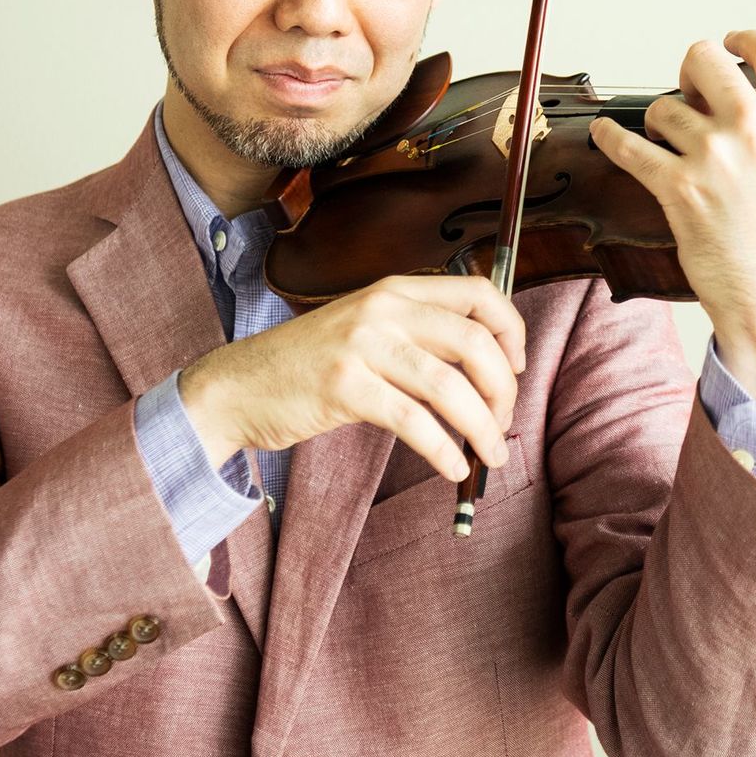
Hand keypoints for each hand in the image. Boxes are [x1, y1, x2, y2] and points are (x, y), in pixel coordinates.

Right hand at [177, 274, 525, 482]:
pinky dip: (444, 449)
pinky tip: (453, 466)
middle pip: (474, 342)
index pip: (478, 293)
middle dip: (503, 390)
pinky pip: (414, 422)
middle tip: (504, 422)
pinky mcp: (344, 386)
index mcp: (395, 290)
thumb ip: (416, 333)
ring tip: (491, 455)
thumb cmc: (308, 365)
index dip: (511, 331)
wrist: (238, 386)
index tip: (517, 368)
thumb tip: (484, 365)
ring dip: (483, 427)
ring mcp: (362, 345)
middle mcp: (383, 309)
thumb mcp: (366, 329)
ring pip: (450, 386)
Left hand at [588, 30, 755, 403]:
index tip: (729, 44)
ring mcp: (711, 159)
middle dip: (693, 68)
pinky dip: (610, 136)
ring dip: (659, 114)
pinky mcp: (676, 190)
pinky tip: (606, 133)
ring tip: (664, 130)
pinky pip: (629, 147)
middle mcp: (753, 131)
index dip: (740, 40)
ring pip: (663, 106)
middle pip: (702, 62)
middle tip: (692, 87)